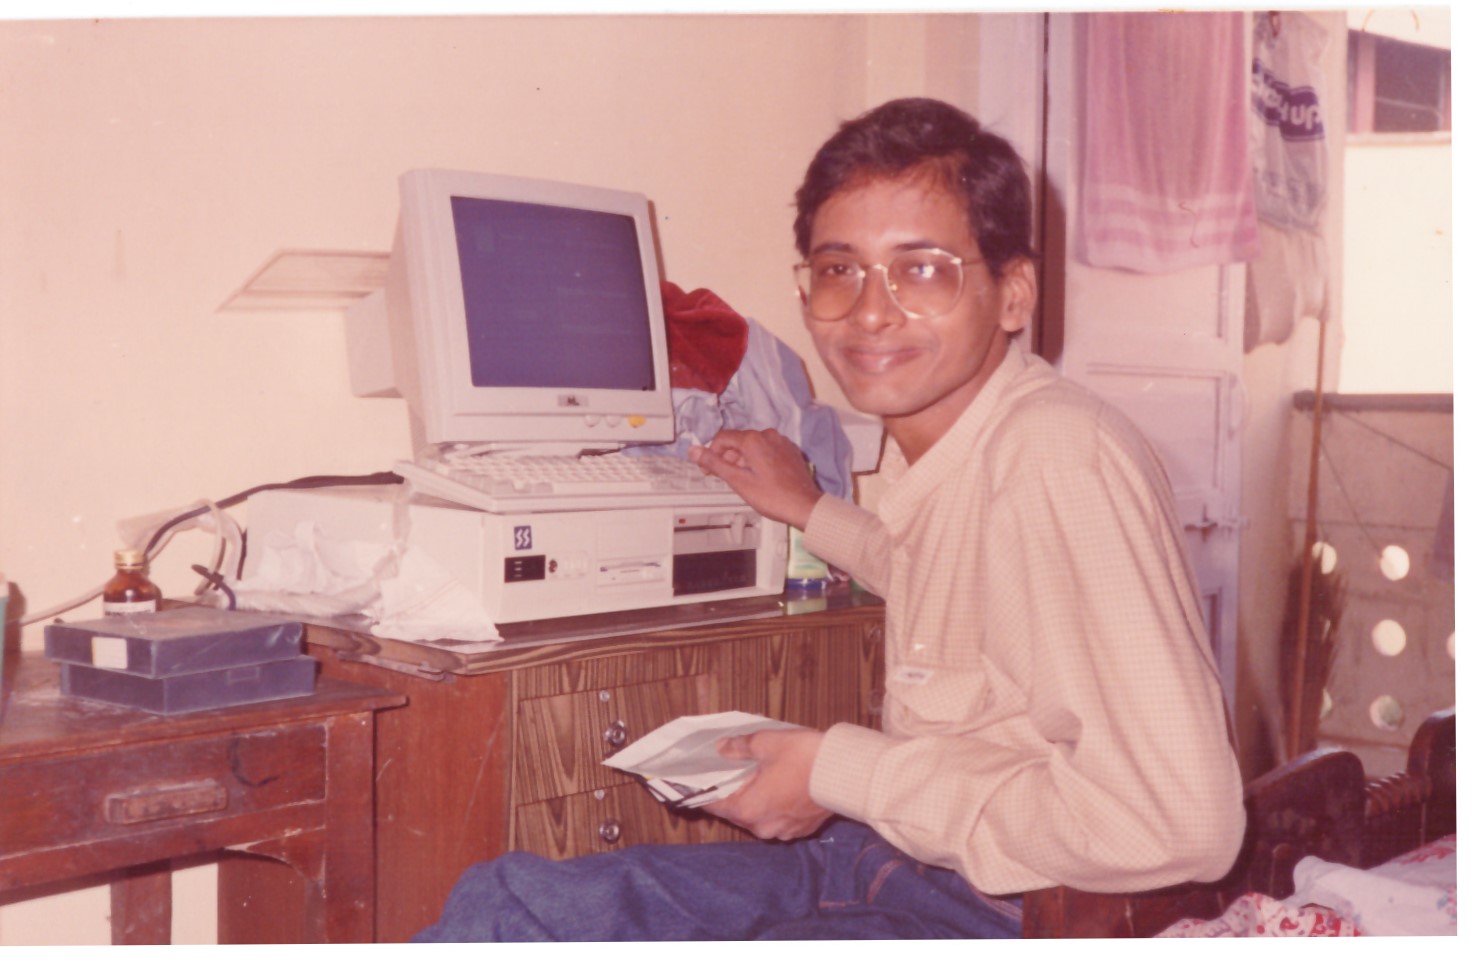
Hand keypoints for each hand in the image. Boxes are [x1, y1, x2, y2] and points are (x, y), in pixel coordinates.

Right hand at [687, 429, 823, 528]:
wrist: (804, 505)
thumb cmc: (772, 496)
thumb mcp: (738, 481)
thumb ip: (714, 464)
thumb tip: (693, 451)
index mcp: (753, 439)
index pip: (722, 438)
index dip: (711, 454)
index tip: (709, 471)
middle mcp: (768, 435)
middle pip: (738, 442)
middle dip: (728, 458)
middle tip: (726, 479)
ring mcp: (781, 442)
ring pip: (753, 446)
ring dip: (743, 460)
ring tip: (744, 481)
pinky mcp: (790, 451)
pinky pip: (768, 450)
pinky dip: (759, 461)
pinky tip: (760, 478)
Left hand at [701, 727, 832, 839]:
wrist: (846, 772)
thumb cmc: (802, 757)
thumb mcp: (766, 743)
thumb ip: (740, 747)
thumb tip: (722, 748)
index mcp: (748, 810)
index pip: (715, 805)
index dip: (704, 792)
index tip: (697, 783)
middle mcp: (763, 827)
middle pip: (737, 811)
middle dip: (734, 793)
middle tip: (732, 772)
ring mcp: (784, 832)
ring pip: (760, 816)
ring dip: (757, 800)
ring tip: (760, 778)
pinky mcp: (803, 830)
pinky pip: (780, 818)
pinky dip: (777, 806)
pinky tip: (782, 788)